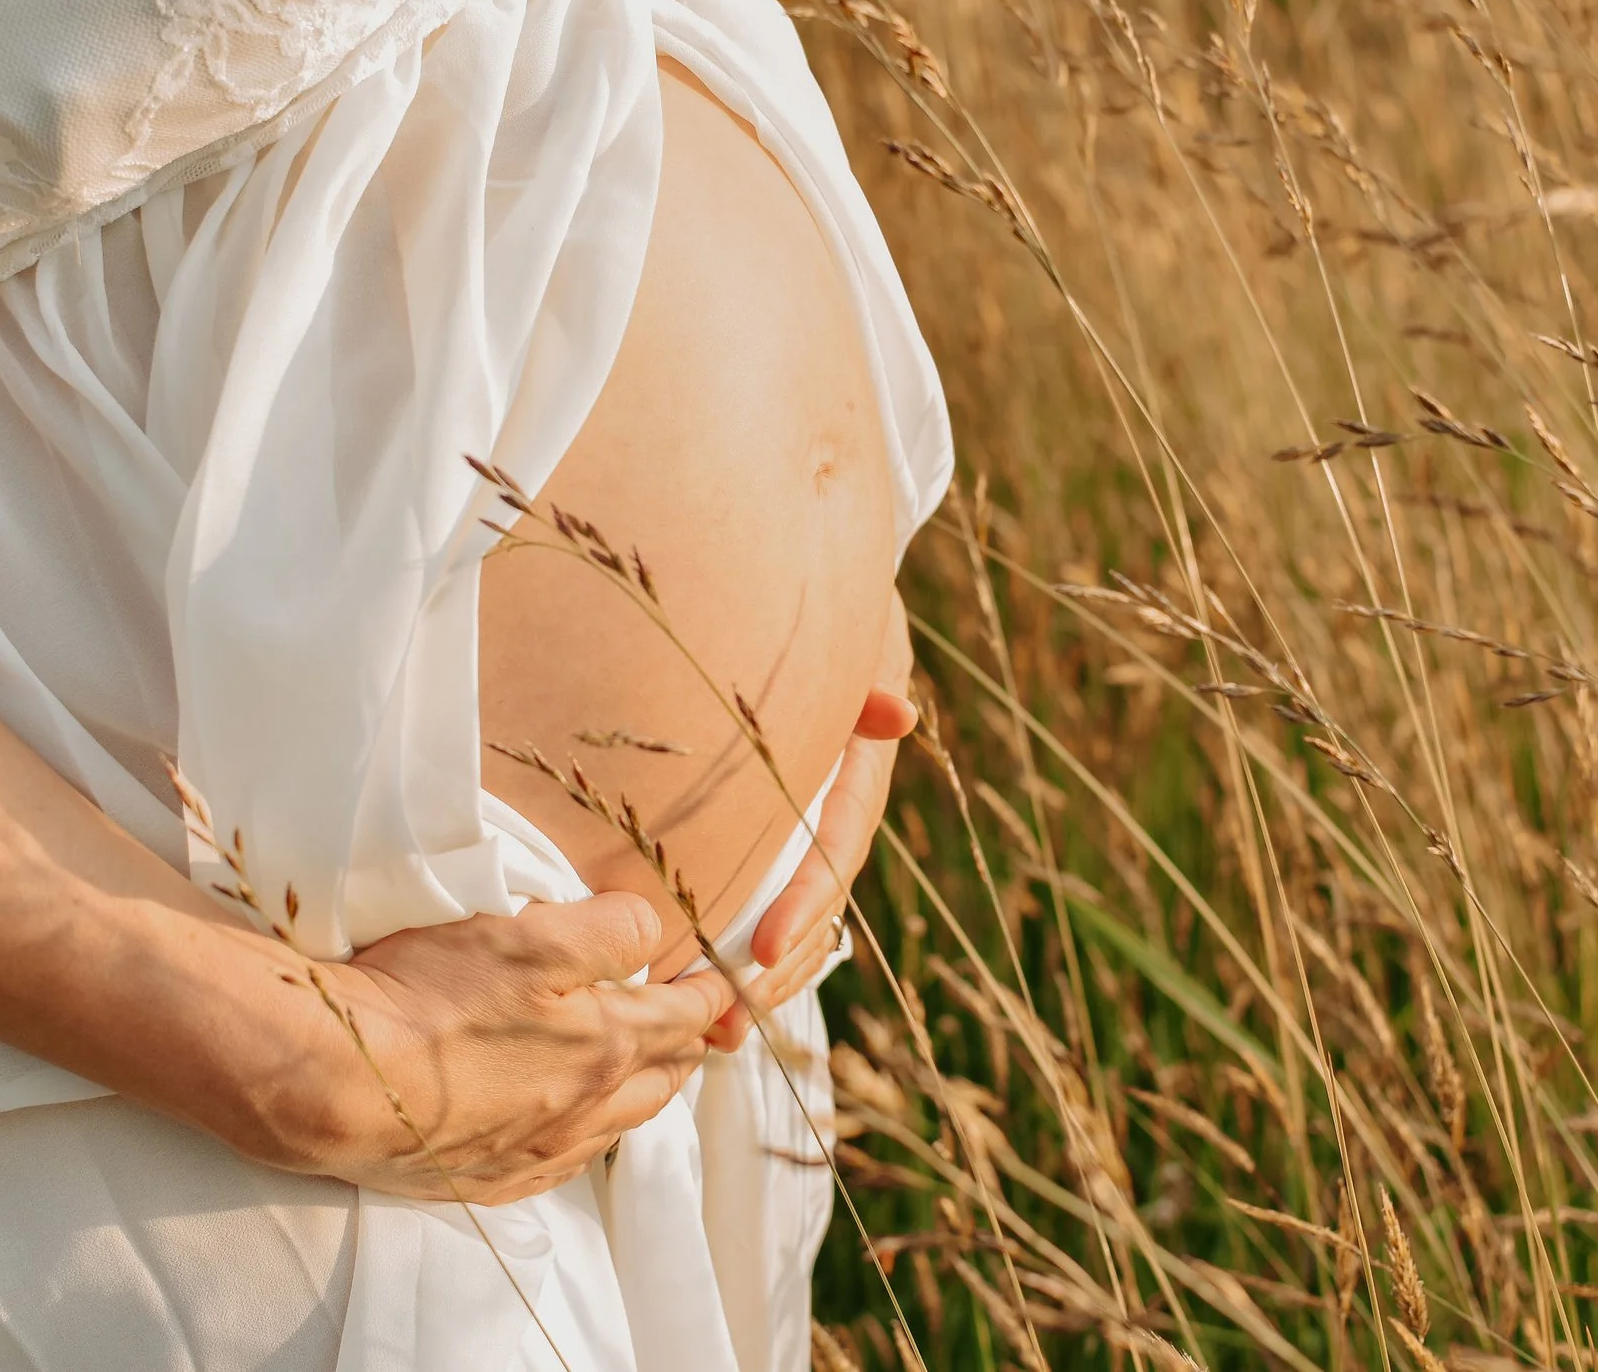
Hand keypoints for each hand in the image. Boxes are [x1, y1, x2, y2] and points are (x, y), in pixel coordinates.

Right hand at [295, 893, 732, 1203]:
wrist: (336, 1082)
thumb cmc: (430, 998)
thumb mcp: (532, 936)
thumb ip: (610, 929)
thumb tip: (651, 934)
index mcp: (607, 1047)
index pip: (684, 1019)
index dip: (710, 993)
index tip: (726, 980)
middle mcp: (584, 1110)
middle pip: (661, 1081)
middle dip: (682, 1048)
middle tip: (689, 1025)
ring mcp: (535, 1153)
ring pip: (615, 1127)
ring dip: (637, 1094)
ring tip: (637, 1071)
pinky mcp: (486, 1180)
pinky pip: (562, 1164)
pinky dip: (583, 1137)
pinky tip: (570, 1127)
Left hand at [707, 595, 915, 1050]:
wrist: (795, 566)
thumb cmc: (821, 594)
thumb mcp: (856, 624)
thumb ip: (872, 670)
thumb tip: (898, 714)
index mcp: (857, 759)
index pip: (836, 842)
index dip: (806, 900)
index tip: (764, 950)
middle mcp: (833, 794)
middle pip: (811, 898)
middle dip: (775, 965)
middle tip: (728, 1022)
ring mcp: (798, 808)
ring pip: (783, 903)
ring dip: (755, 971)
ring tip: (713, 1030)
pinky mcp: (763, 813)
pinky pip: (754, 883)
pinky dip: (733, 932)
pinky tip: (698, 981)